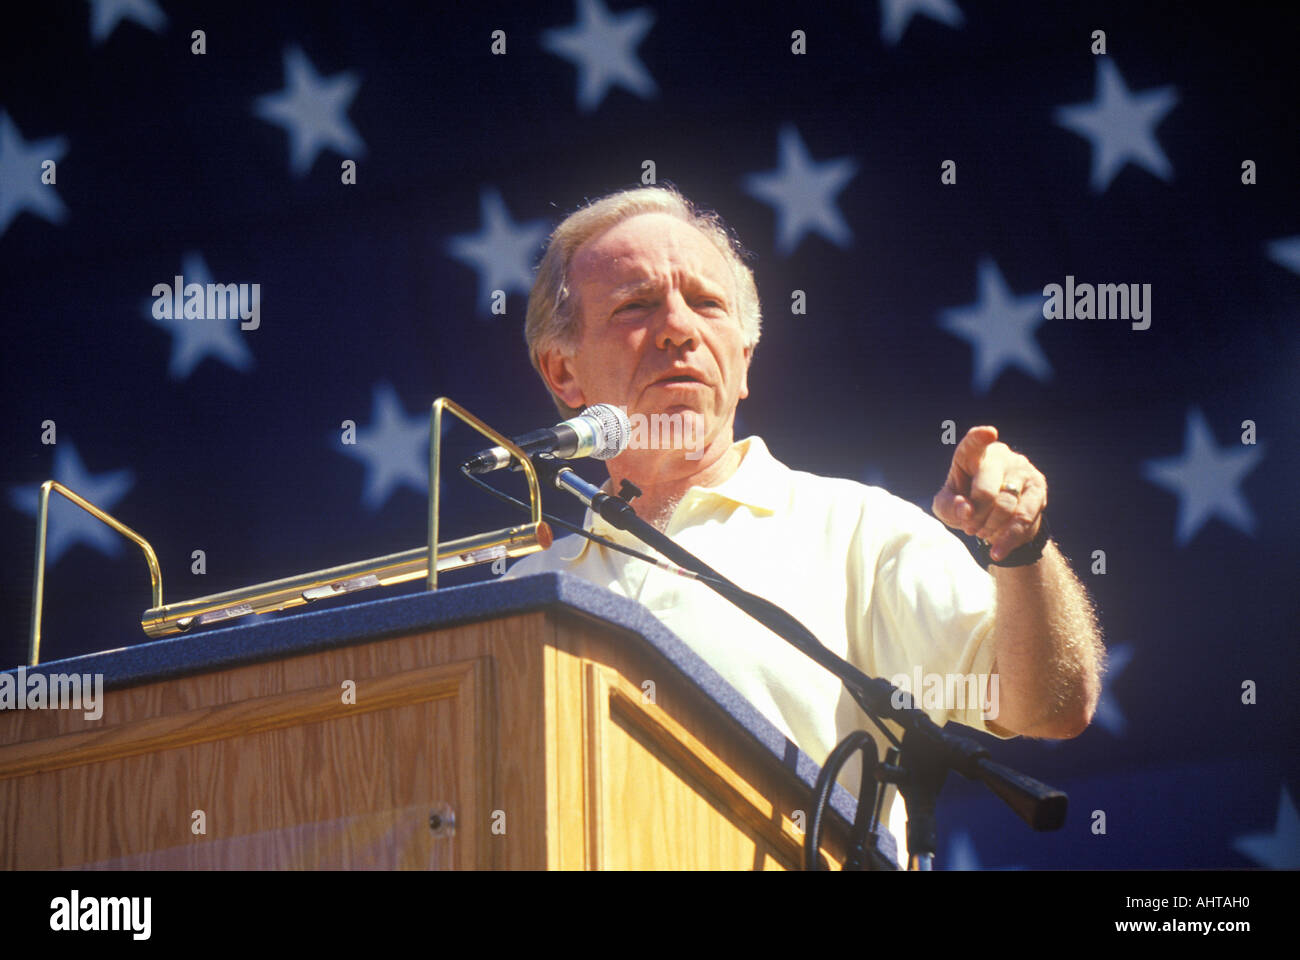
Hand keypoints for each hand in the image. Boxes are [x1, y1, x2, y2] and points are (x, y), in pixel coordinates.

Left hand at [932, 426, 1046, 562]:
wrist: (996, 520)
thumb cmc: (965, 504)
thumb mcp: (947, 507)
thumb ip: (948, 506)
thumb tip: (965, 508)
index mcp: (973, 455)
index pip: (973, 444)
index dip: (979, 439)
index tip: (988, 433)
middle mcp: (1000, 456)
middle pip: (985, 489)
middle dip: (975, 515)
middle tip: (969, 528)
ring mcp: (1022, 470)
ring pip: (1006, 505)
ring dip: (990, 526)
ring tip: (981, 533)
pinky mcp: (1039, 488)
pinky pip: (1024, 517)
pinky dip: (1008, 538)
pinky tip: (997, 551)